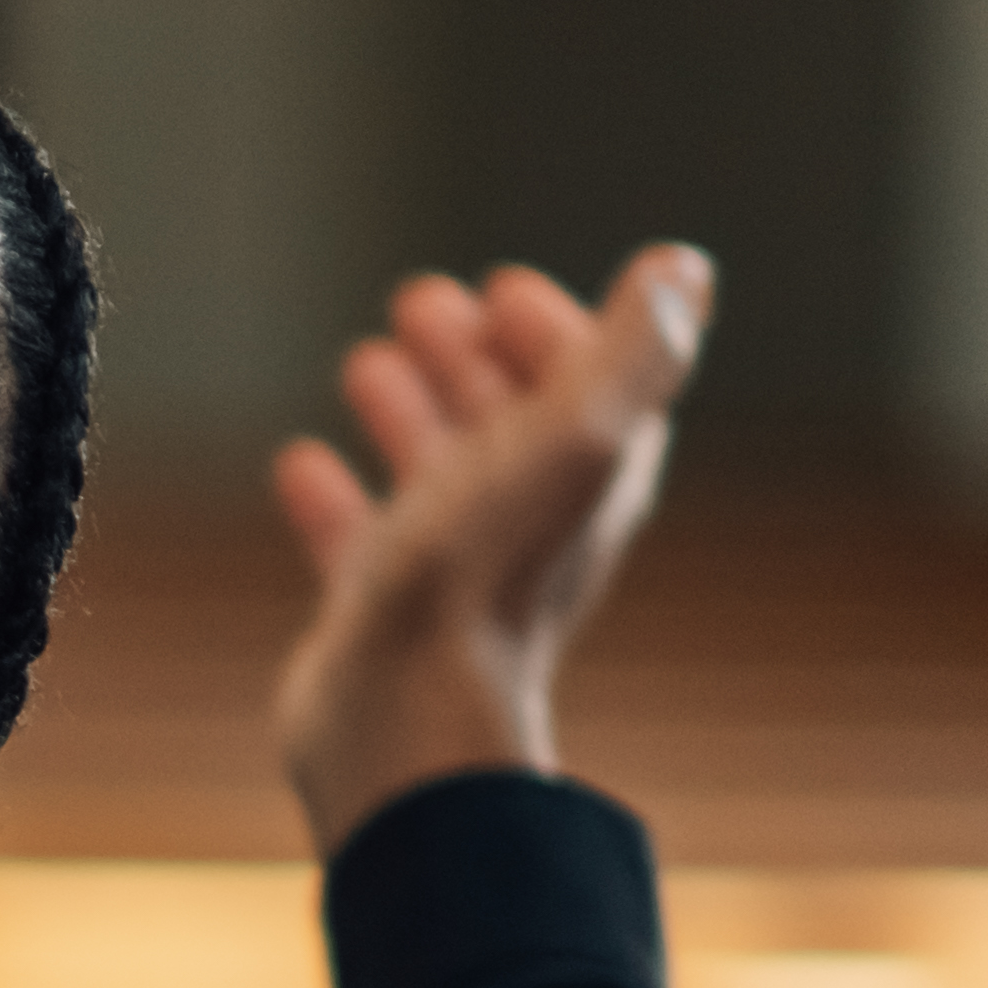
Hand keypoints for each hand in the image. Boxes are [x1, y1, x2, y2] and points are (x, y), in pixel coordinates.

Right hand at [268, 248, 708, 853]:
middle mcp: (535, 523)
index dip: (551, 330)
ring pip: (440, 472)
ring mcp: (457, 572)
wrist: (402, 718)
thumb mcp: (571, 436)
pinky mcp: (384, 617)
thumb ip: (633, 350)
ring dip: (409, 410)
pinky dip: (338, 496)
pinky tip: (303, 465)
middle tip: (420, 303)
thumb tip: (685, 269)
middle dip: (471, 355)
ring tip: (366, 363)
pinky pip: (364, 540)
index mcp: (592, 476)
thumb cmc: (480, 580)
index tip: (500, 291)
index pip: (592, 382)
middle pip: (512, 418)